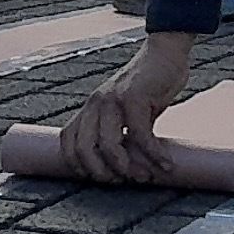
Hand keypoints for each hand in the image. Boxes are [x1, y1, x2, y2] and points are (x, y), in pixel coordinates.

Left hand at [64, 32, 195, 182]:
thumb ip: (123, 133)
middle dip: (101, 173)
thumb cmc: (149, 86)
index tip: (97, 178)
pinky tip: (165, 164)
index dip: (77, 164)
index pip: (68, 140)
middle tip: (123, 181)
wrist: (166, 53)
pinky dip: (154, 155)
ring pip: (109, 146)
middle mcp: (96, 103)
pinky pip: (140, 136)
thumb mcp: (127, 111)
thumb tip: (130, 166)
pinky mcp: (134, 98)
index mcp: (90, 107)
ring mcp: (113, 99)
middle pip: (83, 149)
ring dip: (127, 168)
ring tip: (144, 176)